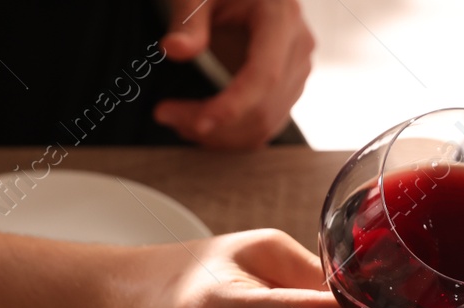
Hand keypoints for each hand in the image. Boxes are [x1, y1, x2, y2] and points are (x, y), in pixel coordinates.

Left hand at [155, 0, 313, 148]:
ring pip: (266, 125)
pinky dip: (233, 134)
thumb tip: (173, 50)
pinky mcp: (290, 86)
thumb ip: (188, 21)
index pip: (265, 76)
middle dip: (216, 125)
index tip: (197, 123)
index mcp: (281, 17)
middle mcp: (299, 46)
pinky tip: (199, 124)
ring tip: (177, 121)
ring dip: (221, 135)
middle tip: (164, 115)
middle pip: (264, 108)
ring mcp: (298, 70)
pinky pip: (266, 124)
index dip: (233, 106)